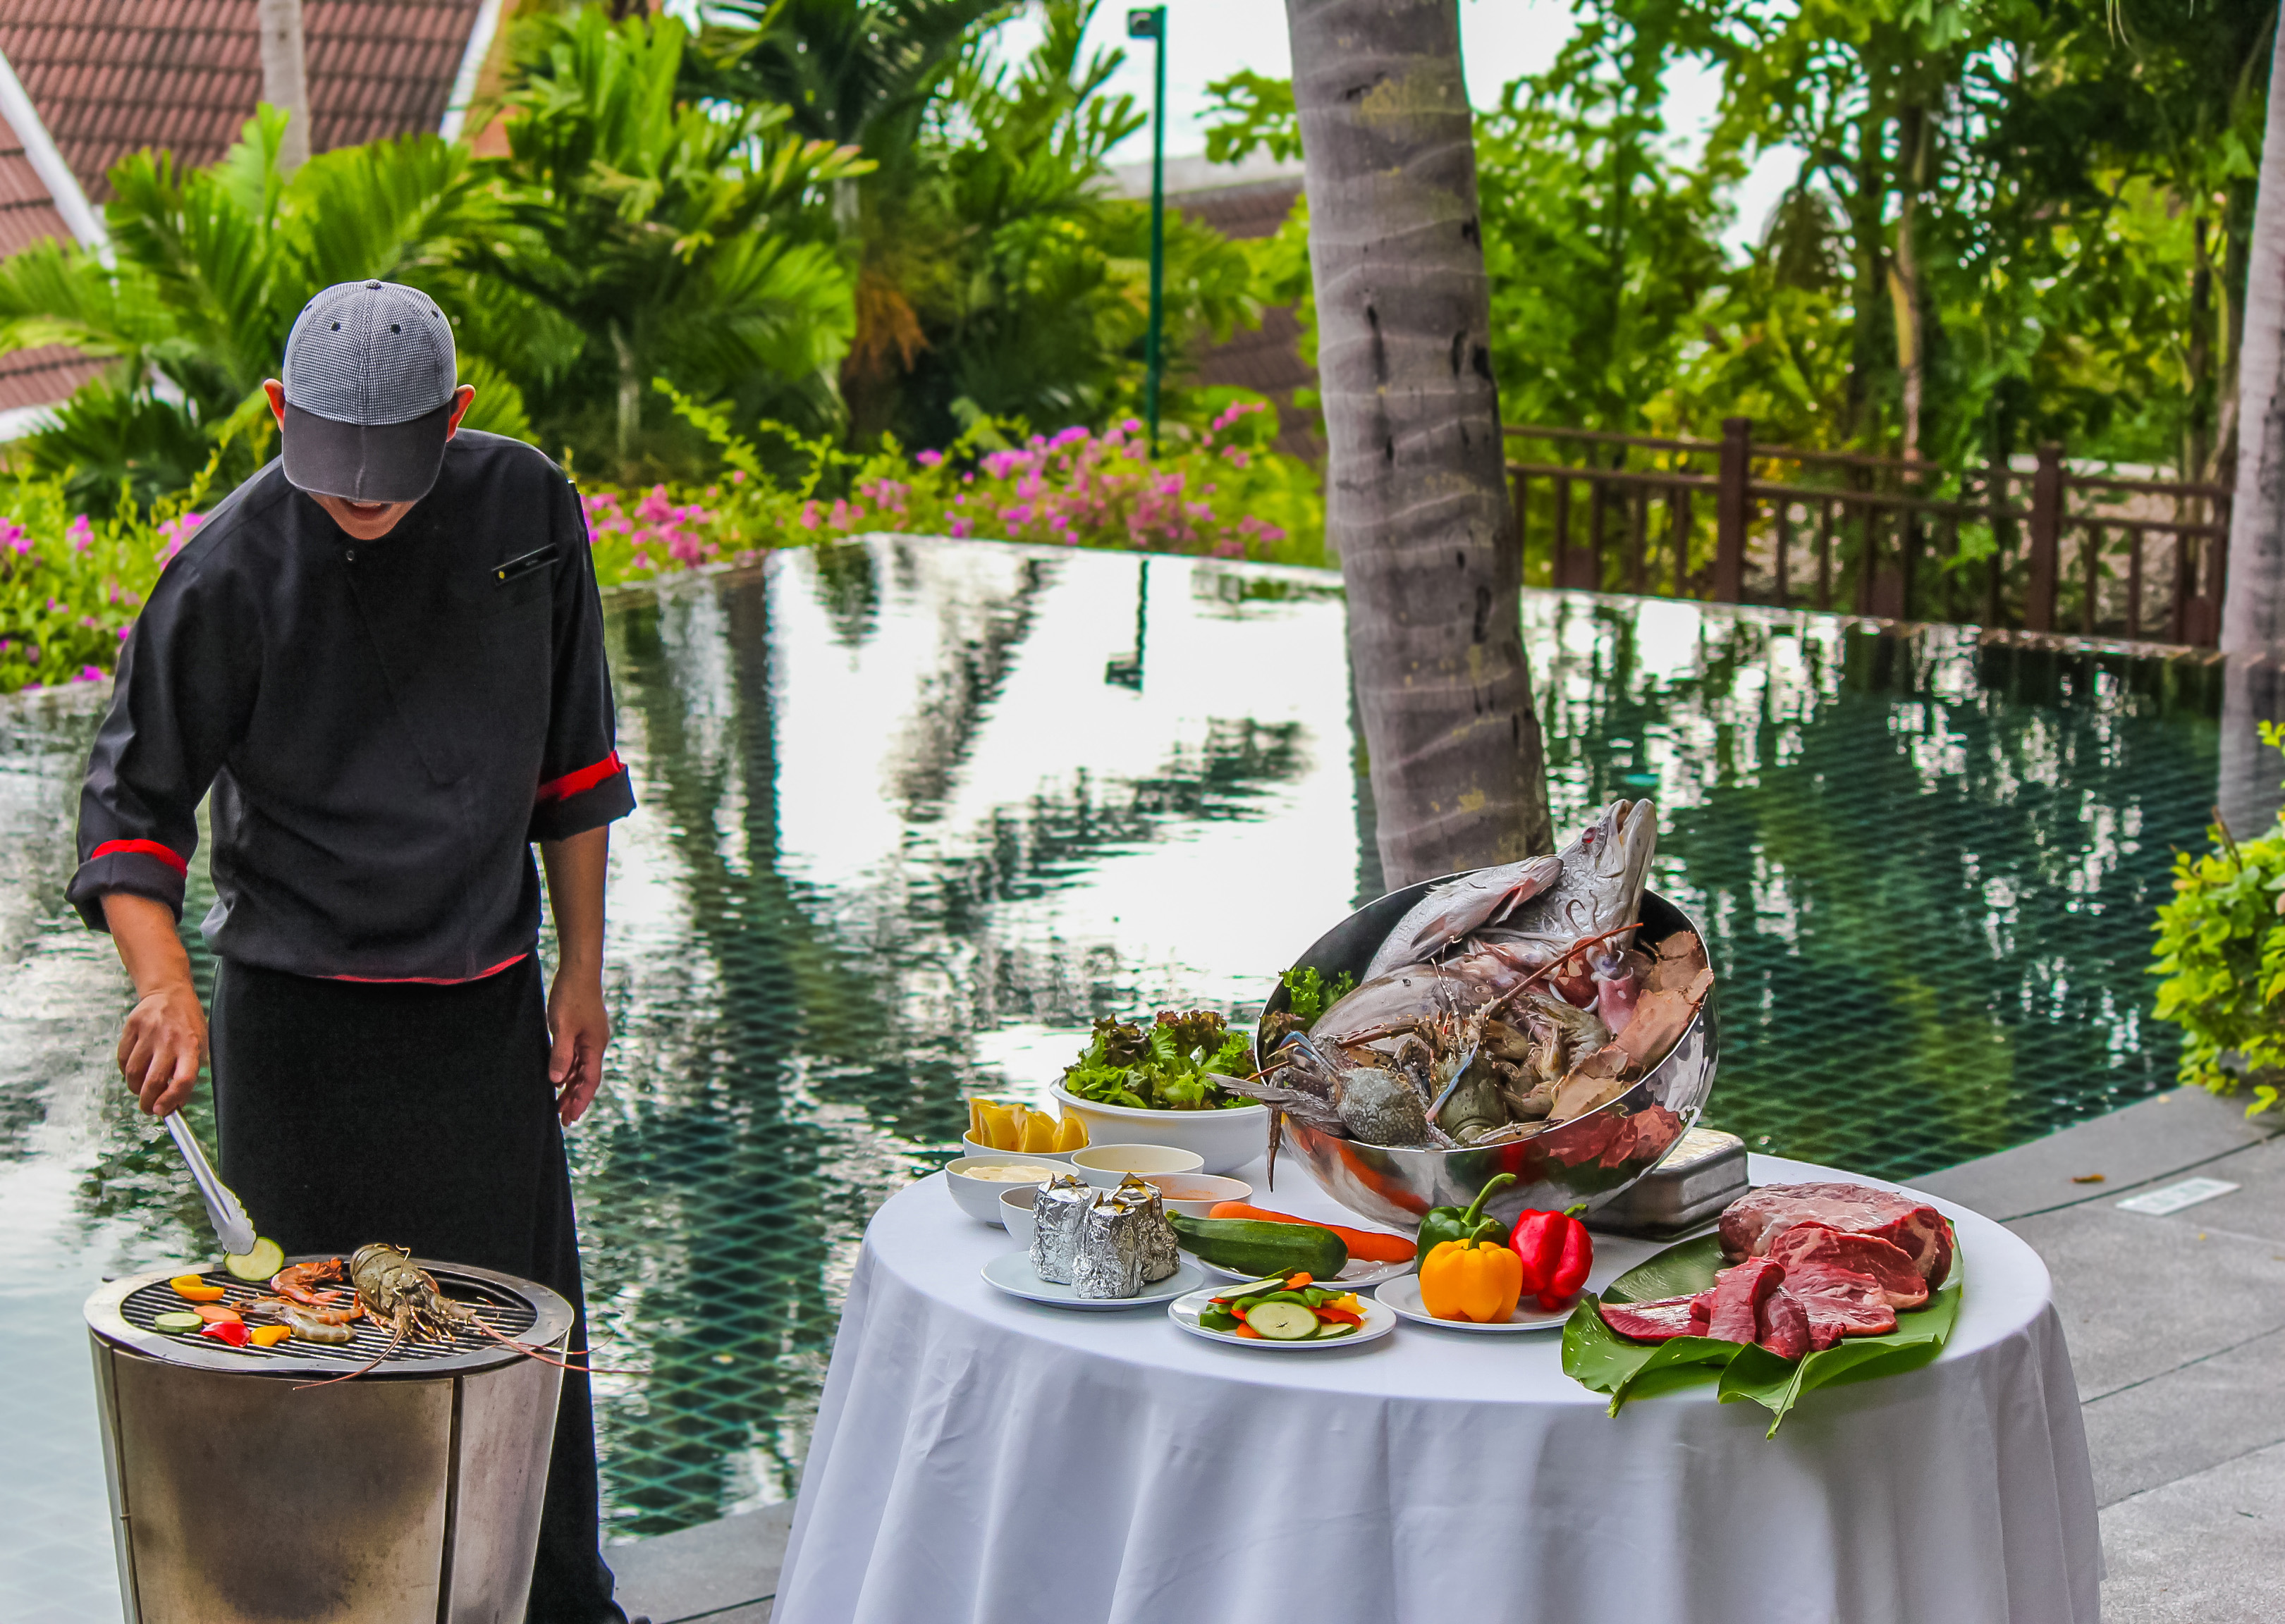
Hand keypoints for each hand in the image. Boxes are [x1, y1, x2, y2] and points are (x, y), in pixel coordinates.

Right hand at [118, 980, 207, 1115]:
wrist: (169, 993)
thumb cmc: (188, 1025)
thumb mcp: (199, 1044)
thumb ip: (189, 1072)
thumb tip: (175, 1104)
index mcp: (191, 1045)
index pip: (183, 1079)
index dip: (172, 1099)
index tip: (163, 1111)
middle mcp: (169, 1039)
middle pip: (152, 1081)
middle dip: (147, 1102)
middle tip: (148, 1108)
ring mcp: (148, 1032)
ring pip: (132, 1072)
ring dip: (135, 1088)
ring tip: (141, 1089)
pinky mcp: (131, 1027)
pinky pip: (122, 1058)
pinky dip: (125, 1071)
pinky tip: (134, 1070)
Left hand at [547, 963, 610, 1125]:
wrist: (579, 970)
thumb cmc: (571, 996)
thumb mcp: (562, 1027)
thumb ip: (561, 1054)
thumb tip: (557, 1082)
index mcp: (595, 1046)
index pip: (590, 1081)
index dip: (581, 1101)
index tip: (571, 1118)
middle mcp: (595, 1044)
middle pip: (587, 1078)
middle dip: (576, 1099)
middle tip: (564, 1120)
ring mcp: (589, 1038)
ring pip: (581, 1069)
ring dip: (571, 1087)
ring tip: (559, 1105)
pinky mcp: (582, 1031)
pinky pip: (576, 1058)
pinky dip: (568, 1071)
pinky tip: (559, 1079)